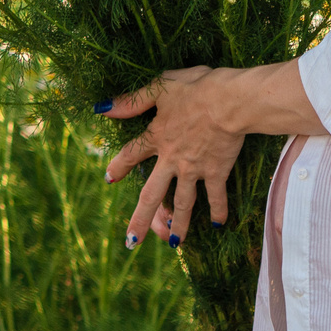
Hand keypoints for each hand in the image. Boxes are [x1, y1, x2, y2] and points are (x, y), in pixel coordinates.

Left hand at [102, 66, 246, 247]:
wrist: (229, 101)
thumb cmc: (196, 88)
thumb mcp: (160, 87)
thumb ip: (131, 101)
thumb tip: (101, 108)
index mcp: (156, 136)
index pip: (131, 154)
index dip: (118, 166)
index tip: (108, 178)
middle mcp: (171, 159)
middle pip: (151, 194)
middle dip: (140, 219)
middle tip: (131, 241)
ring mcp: (194, 169)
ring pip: (182, 203)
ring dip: (179, 225)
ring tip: (174, 243)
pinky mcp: (216, 172)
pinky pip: (216, 196)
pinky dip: (218, 211)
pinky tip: (219, 225)